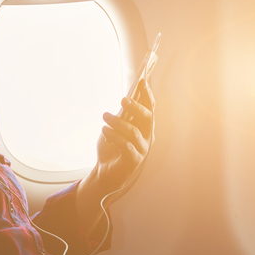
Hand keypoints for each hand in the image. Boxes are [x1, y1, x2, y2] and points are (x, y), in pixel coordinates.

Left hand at [95, 78, 154, 201]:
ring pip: (134, 132)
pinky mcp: (134, 161)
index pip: (150, 109)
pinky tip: (104, 130)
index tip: (142, 81)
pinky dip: (114, 136)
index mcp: (146, 127)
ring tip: (104, 116)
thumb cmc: (112, 148)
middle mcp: (148, 138)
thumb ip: (122, 116)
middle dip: (136, 107)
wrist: (105, 173)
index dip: (148, 95)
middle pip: (147, 118)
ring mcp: (142, 150)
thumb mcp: (115, 128)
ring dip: (118, 122)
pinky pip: (126, 146)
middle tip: (123, 99)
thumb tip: (125, 99)